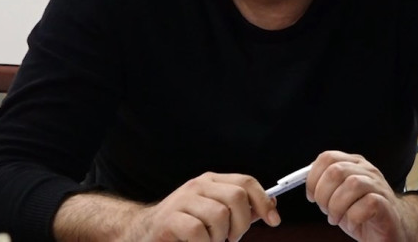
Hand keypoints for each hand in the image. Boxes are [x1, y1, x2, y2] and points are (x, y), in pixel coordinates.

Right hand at [55, 172, 279, 241]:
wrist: (143, 234)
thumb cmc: (184, 227)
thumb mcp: (214, 213)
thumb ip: (240, 210)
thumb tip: (270, 207)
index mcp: (211, 181)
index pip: (245, 182)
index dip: (263, 201)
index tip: (274, 220)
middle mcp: (198, 186)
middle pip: (236, 197)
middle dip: (242, 224)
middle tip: (231, 238)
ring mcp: (182, 200)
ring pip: (220, 216)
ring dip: (221, 237)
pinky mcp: (170, 220)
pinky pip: (199, 232)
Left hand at [306, 151, 417, 241]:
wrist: (392, 230)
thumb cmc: (363, 214)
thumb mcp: (340, 196)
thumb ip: (326, 185)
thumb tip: (308, 184)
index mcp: (354, 164)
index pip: (327, 157)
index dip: (313, 178)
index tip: (311, 196)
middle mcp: (367, 170)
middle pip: (336, 171)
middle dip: (324, 195)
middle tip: (326, 210)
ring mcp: (378, 186)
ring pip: (352, 185)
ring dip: (337, 207)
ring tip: (337, 219)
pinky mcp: (386, 205)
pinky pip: (367, 204)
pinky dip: (353, 217)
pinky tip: (353, 223)